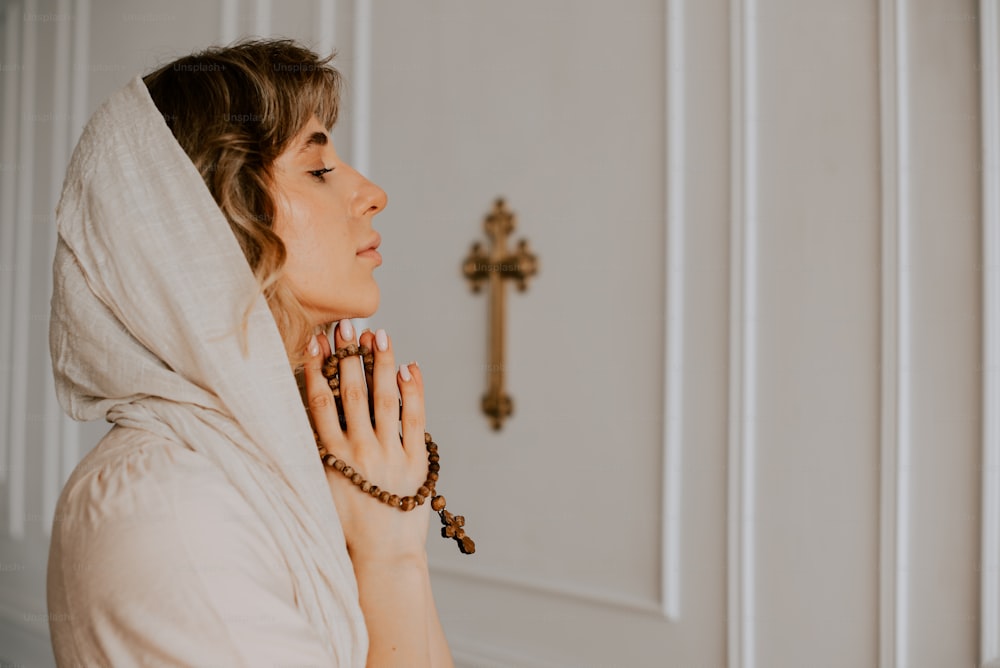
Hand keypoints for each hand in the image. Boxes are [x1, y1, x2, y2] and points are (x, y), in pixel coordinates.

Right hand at [302, 320, 430, 563]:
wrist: (381, 557)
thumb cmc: (347, 526)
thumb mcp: (320, 488)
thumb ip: (315, 453)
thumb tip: (309, 415)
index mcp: (331, 457)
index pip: (320, 402)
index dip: (316, 368)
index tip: (314, 341)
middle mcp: (359, 451)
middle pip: (351, 391)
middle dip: (348, 353)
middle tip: (347, 323)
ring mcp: (389, 454)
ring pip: (384, 397)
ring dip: (381, 362)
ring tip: (378, 334)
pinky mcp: (416, 462)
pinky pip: (416, 417)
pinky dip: (413, 390)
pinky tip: (409, 367)